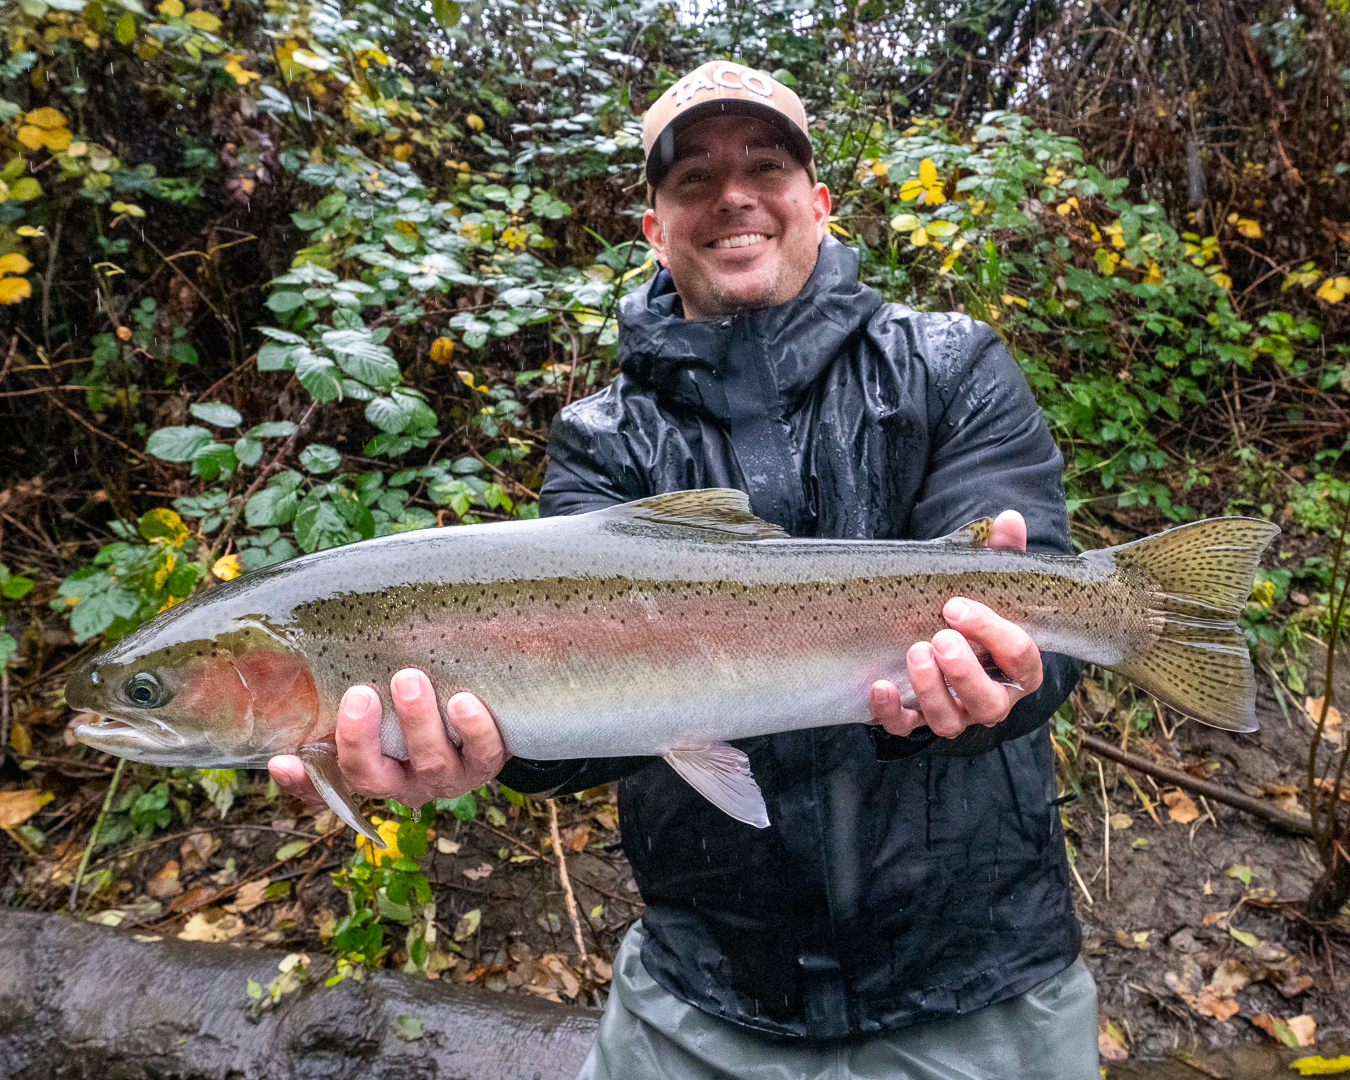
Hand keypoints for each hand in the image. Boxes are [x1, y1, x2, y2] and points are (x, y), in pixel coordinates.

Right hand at [269, 669, 508, 806]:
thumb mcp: (389, 699)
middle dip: (360, 739)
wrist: (494, 711)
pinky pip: (483, 754)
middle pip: (371, 776)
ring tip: (410, 680)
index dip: (301, 782)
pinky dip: (474, 729)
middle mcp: (405, 781)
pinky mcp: (485, 763)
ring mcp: (446, 776)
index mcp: (373, 768)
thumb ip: (356, 687)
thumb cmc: (428, 699)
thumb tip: (298, 658)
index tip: (283, 760)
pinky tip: (464, 702)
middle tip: (360, 695)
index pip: (324, 785)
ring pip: (429, 763)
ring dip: (417, 723)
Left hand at [869, 509, 1042, 738]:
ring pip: (950, 722)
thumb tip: (1009, 520)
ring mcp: (955, 712)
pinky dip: (891, 713)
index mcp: (1017, 666)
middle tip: (939, 637)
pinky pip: (905, 729)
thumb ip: (999, 554)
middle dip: (964, 672)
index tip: (957, 605)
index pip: (1021, 658)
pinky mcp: (916, 719)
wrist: (934, 632)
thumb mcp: (983, 581)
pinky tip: (878, 686)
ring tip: (914, 651)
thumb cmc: (968, 610)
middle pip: (990, 703)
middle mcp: (991, 697)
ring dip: (931, 690)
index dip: (993, 633)